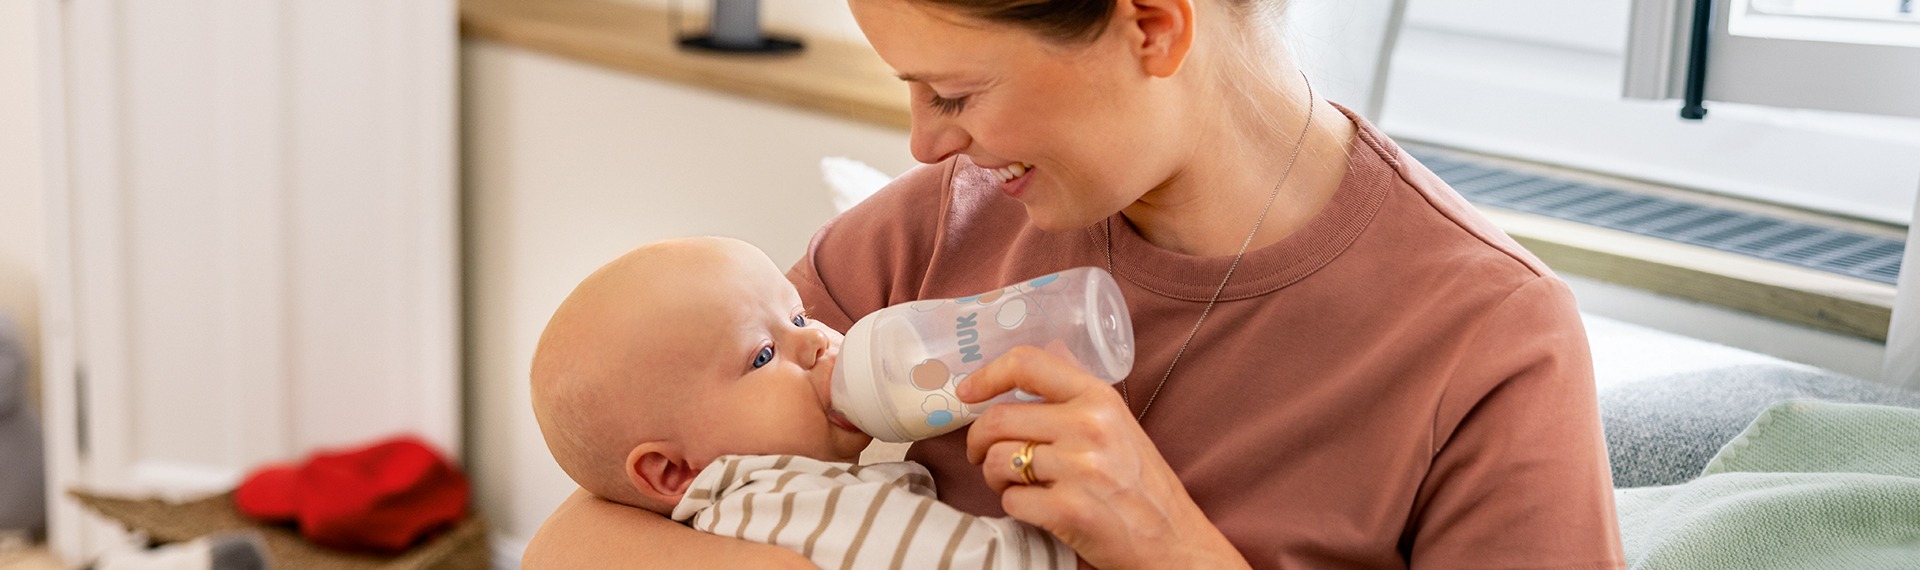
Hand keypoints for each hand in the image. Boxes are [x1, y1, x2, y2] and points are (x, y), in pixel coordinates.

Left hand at [956, 346, 1249, 569]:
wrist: (1174, 542)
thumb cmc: (1143, 484)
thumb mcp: (1120, 423)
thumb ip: (1080, 390)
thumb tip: (1051, 348)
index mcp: (1099, 398)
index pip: (1028, 363)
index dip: (987, 375)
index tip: (967, 392)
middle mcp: (1089, 427)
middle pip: (998, 418)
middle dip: (978, 440)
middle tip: (982, 454)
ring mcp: (1080, 469)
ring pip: (999, 460)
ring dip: (994, 476)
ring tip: (1014, 483)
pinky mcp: (1069, 511)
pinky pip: (1011, 501)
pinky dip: (1015, 507)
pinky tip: (1037, 508)